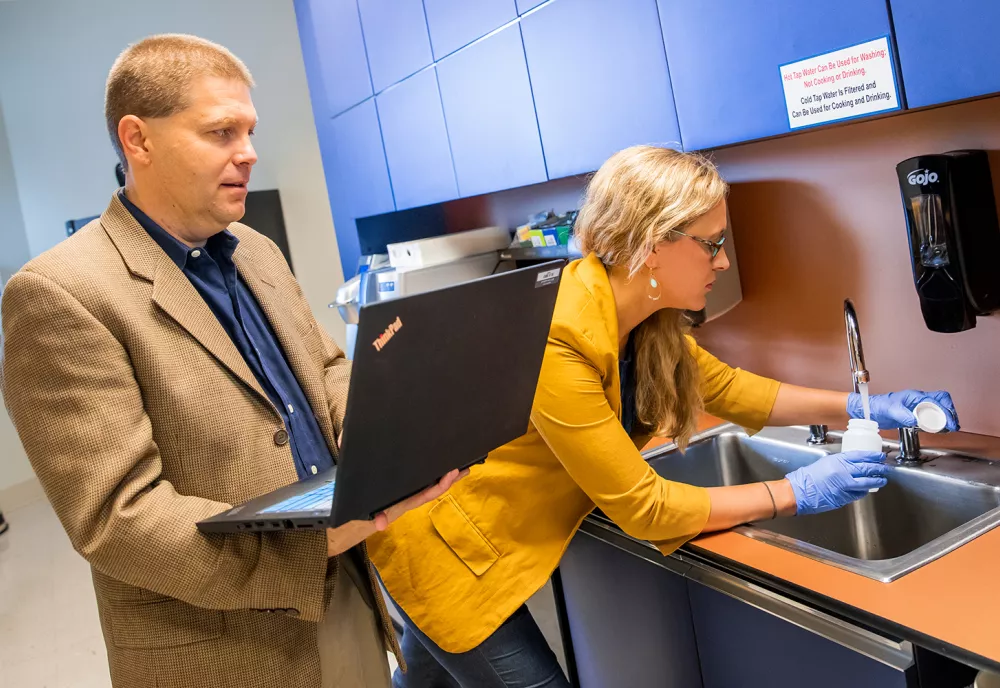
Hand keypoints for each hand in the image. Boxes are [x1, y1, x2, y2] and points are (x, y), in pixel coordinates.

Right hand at [325, 468, 467, 556]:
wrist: (338, 528)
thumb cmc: (351, 519)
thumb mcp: (358, 515)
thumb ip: (370, 518)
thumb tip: (381, 524)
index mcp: (400, 504)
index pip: (425, 495)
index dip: (441, 485)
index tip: (452, 472)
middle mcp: (404, 501)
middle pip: (432, 490)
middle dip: (449, 480)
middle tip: (466, 466)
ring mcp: (400, 497)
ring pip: (426, 486)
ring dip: (441, 477)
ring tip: (457, 465)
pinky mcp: (394, 493)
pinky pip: (415, 484)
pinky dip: (426, 476)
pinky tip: (430, 467)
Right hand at [785, 451, 888, 515]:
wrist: (800, 492)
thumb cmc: (808, 477)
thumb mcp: (825, 463)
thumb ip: (840, 463)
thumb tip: (853, 463)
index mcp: (838, 461)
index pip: (861, 456)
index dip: (873, 456)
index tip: (880, 456)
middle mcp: (843, 472)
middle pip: (867, 469)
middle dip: (879, 468)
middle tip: (886, 467)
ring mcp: (845, 486)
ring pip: (866, 483)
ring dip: (876, 481)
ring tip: (882, 479)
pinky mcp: (844, 497)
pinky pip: (858, 493)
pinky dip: (864, 491)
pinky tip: (867, 489)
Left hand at [847, 389, 958, 431]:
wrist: (868, 411)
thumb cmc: (876, 406)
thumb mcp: (889, 409)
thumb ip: (902, 414)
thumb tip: (915, 420)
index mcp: (915, 396)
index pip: (938, 399)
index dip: (946, 410)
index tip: (949, 422)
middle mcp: (918, 401)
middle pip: (942, 403)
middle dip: (950, 414)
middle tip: (952, 426)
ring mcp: (917, 408)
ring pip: (938, 410)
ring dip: (945, 419)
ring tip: (948, 428)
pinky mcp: (914, 416)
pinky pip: (931, 418)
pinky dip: (937, 423)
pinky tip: (938, 429)